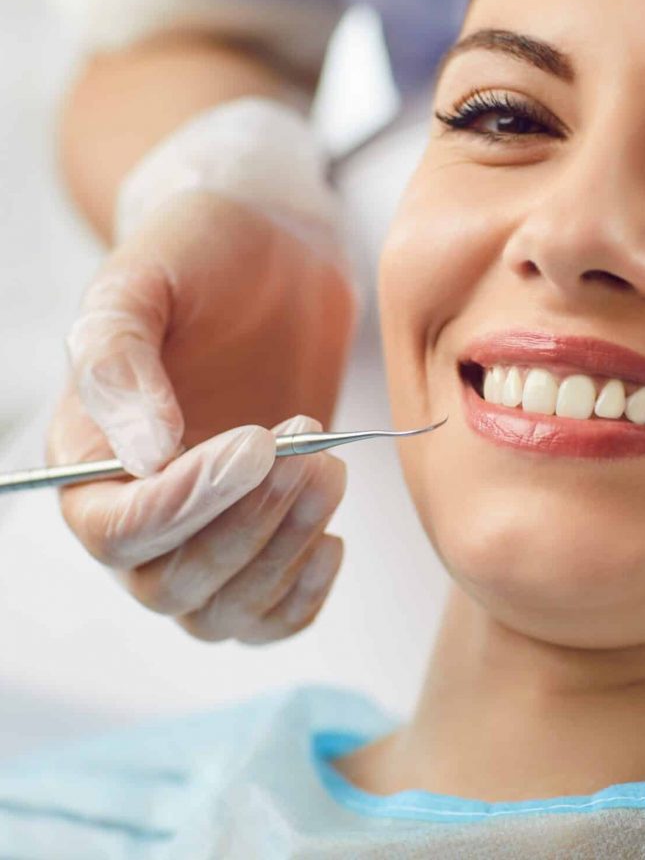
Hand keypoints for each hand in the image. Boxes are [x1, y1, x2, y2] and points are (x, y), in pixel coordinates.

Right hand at [46, 190, 357, 639]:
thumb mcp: (143, 283)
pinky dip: (301, 596)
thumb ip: (118, 361)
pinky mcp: (261, 530)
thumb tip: (143, 456)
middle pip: (169, 584)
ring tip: (330, 472)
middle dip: (247, 528)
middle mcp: (137, 506)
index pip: (116, 529)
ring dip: (283, 555)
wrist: (269, 254)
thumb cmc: (198, 257)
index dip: (186, 504)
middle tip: (307, 454)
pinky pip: (269, 614)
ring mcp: (202, 527)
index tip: (257, 443)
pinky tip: (332, 540)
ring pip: (221, 609)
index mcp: (89, 455)